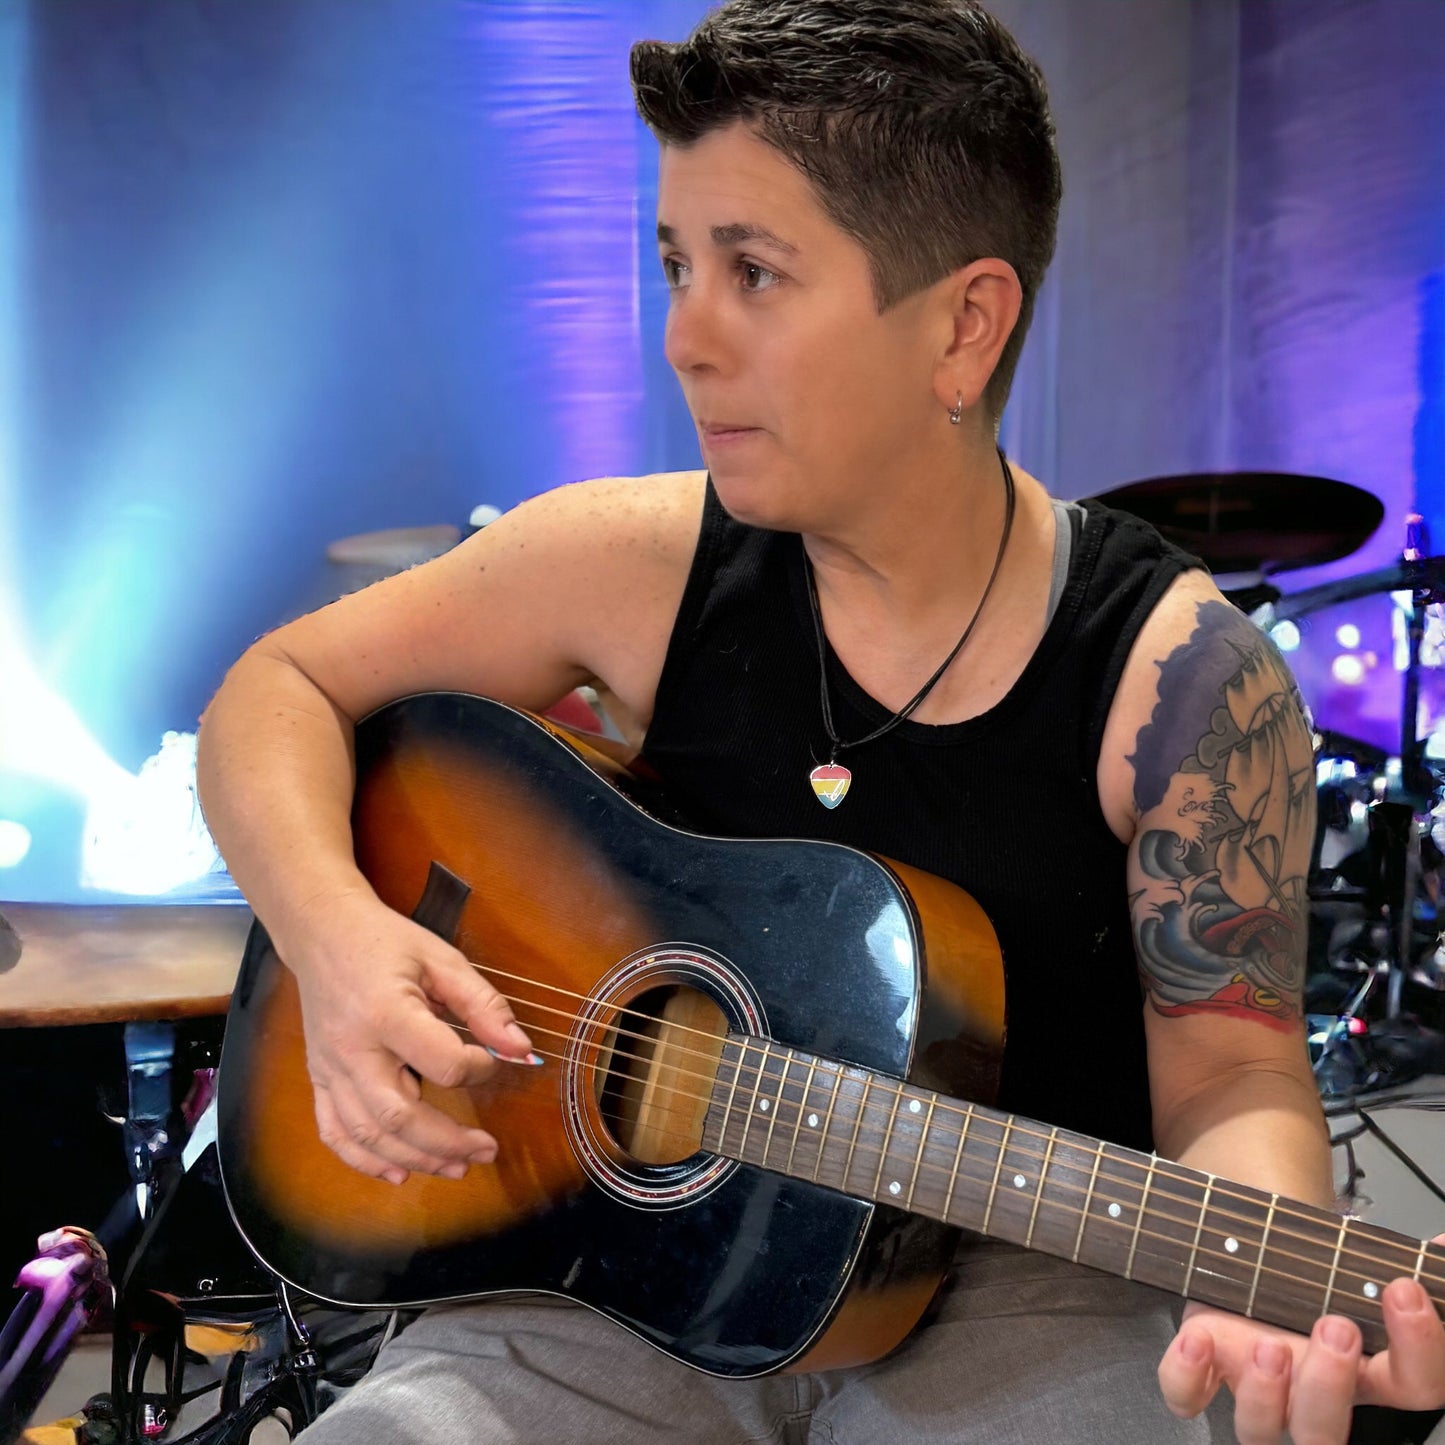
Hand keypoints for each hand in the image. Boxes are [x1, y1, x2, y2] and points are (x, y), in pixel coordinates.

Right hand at [284, 889, 535, 1183]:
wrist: (322, 931)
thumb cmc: (385, 942)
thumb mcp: (442, 959)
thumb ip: (483, 1004)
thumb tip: (521, 1049)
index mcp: (387, 1013)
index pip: (443, 1064)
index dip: (478, 1069)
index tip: (492, 1060)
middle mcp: (352, 1048)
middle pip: (399, 1116)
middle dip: (447, 1143)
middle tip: (486, 1150)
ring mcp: (329, 1068)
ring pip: (368, 1134)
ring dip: (415, 1159)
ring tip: (456, 1167)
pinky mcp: (318, 1077)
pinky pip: (335, 1132)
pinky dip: (363, 1160)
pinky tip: (397, 1173)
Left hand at [1159, 1241, 1444, 1443]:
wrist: (1257, 1257)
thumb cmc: (1318, 1269)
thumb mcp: (1364, 1261)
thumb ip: (1405, 1258)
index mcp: (1370, 1371)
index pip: (1418, 1387)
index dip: (1422, 1346)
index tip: (1403, 1289)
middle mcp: (1314, 1392)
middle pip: (1327, 1433)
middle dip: (1331, 1385)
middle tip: (1336, 1326)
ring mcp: (1255, 1386)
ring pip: (1261, 1429)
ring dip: (1264, 1393)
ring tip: (1269, 1344)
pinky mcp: (1205, 1366)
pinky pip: (1185, 1394)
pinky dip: (1186, 1375)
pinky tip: (1197, 1338)